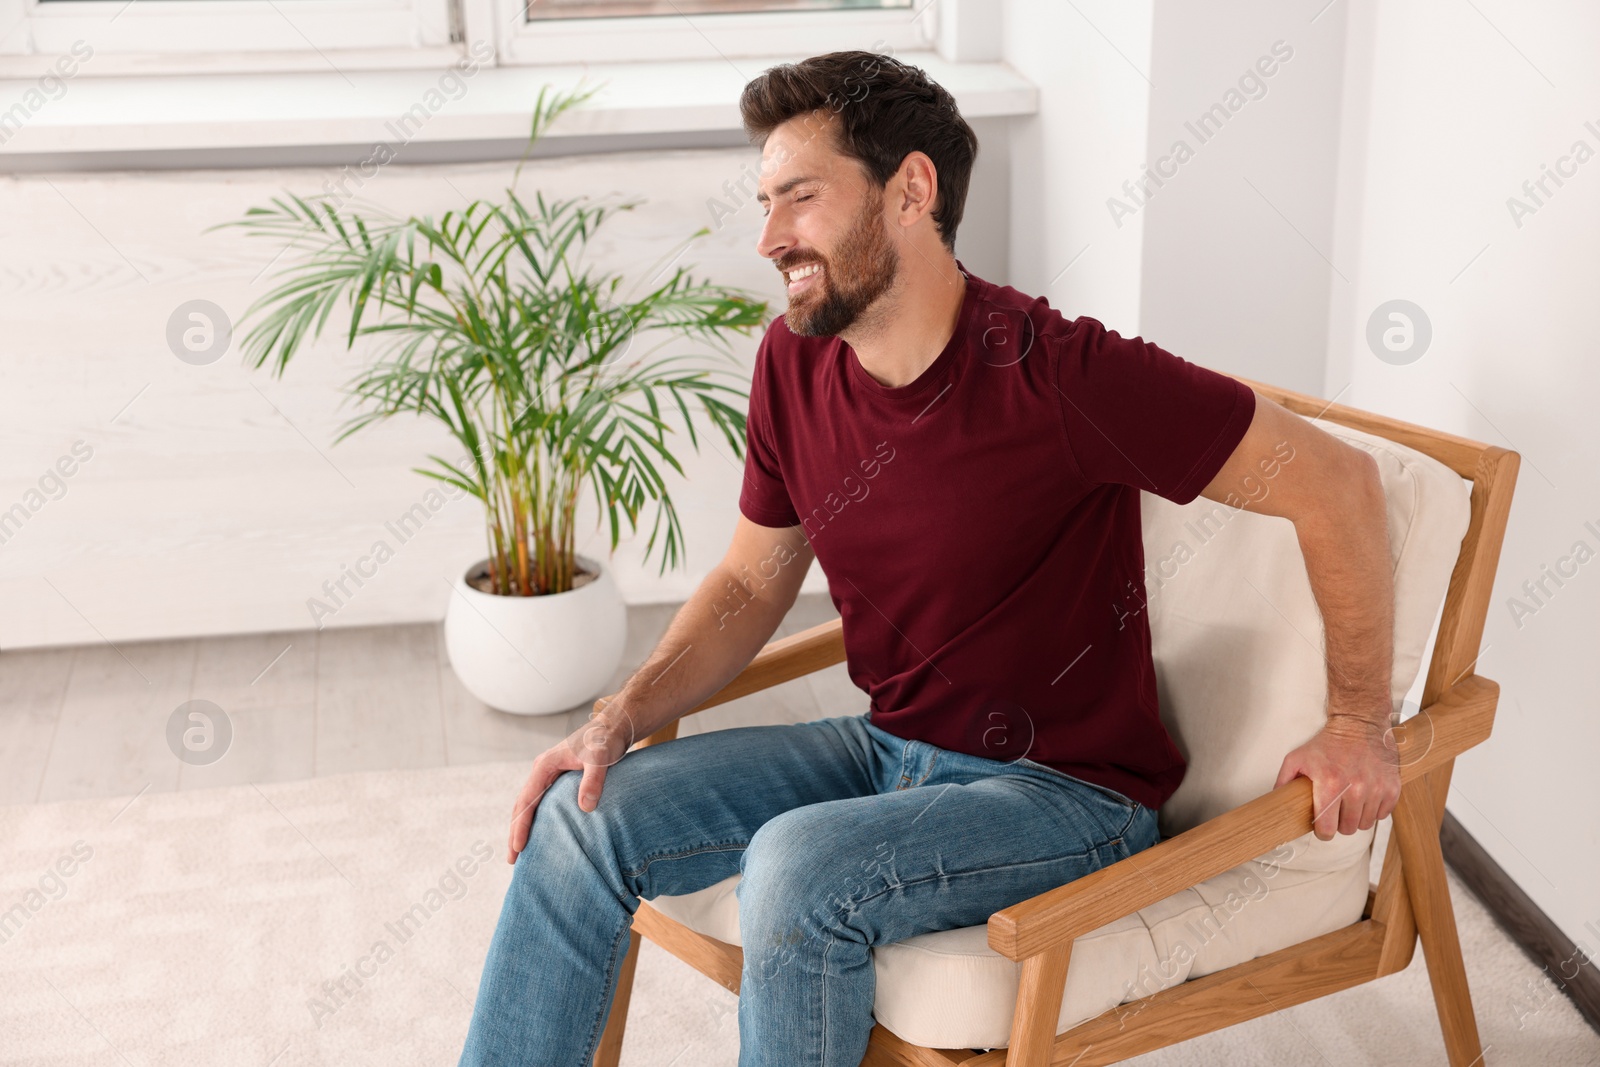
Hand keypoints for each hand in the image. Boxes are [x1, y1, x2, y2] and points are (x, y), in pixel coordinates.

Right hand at [505, 699, 635, 863]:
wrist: (613, 727)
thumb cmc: (605, 741)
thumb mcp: (601, 759)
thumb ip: (593, 781)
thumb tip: (585, 808)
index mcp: (545, 766)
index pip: (527, 800)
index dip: (521, 825)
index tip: (518, 847)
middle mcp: (542, 770)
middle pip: (522, 805)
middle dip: (515, 832)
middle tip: (511, 860)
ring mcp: (549, 775)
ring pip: (529, 804)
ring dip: (522, 827)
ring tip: (519, 852)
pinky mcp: (558, 779)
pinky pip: (541, 802)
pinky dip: (535, 819)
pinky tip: (540, 834)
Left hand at [1273, 709, 1400, 841]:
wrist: (1359, 723)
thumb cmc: (1328, 742)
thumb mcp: (1297, 758)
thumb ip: (1284, 780)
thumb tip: (1277, 800)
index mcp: (1330, 784)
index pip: (1327, 829)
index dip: (1322, 831)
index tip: (1322, 826)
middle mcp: (1355, 789)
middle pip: (1347, 829)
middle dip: (1339, 823)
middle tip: (1335, 810)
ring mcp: (1376, 789)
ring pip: (1365, 824)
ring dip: (1356, 817)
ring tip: (1349, 802)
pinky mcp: (1392, 787)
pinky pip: (1382, 814)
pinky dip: (1373, 810)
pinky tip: (1365, 797)